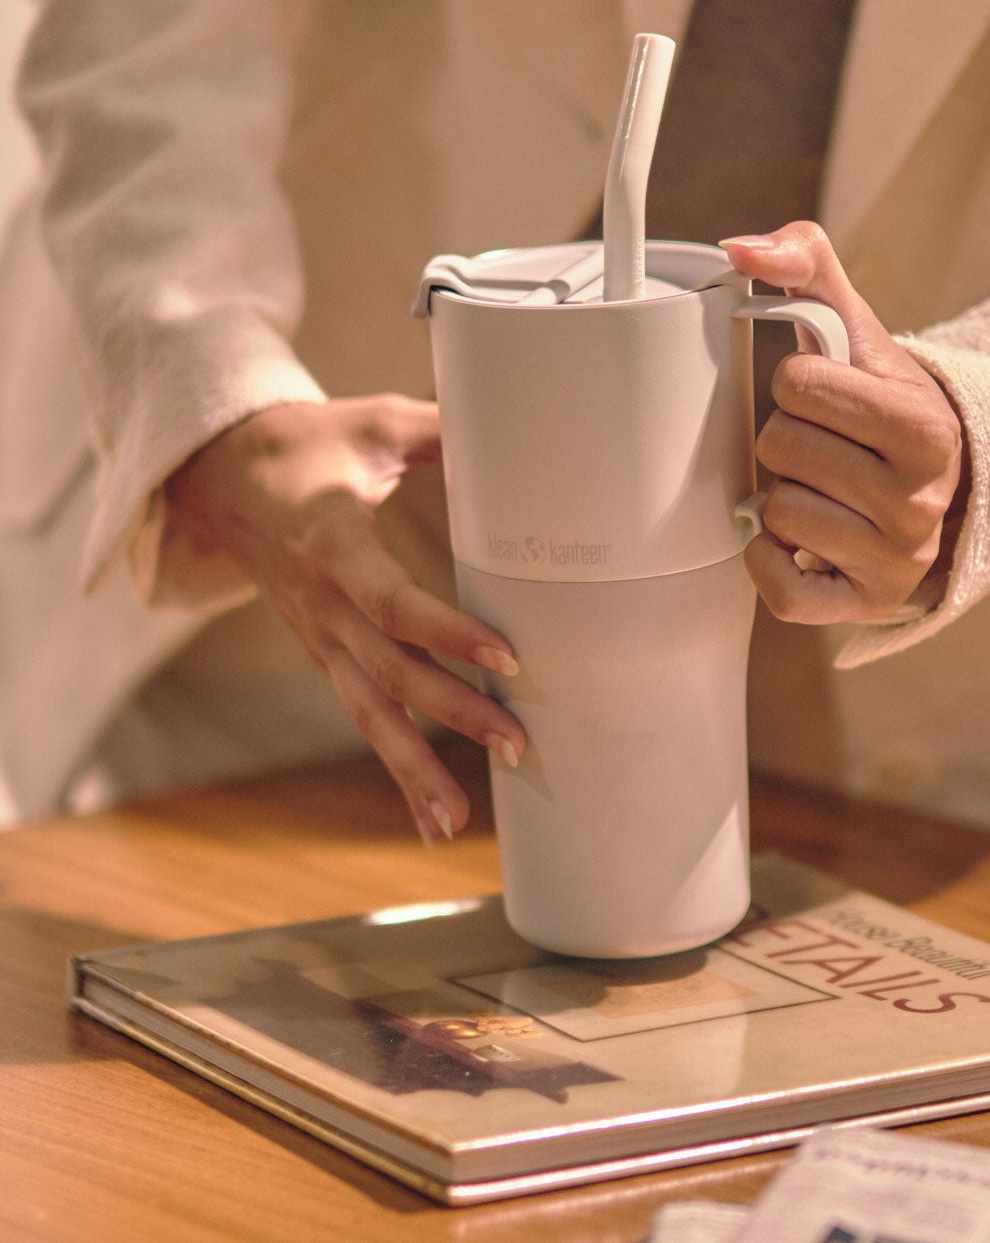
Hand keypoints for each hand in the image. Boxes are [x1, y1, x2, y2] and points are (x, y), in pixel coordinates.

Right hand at [164, 397, 527, 842]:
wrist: (219, 475)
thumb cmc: (308, 443)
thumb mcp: (374, 423)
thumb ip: (442, 429)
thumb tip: (514, 422)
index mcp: (332, 544)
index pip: (392, 601)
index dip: (447, 631)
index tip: (506, 655)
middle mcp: (321, 605)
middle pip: (390, 672)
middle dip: (455, 713)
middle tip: (518, 742)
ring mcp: (319, 638)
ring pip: (370, 712)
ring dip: (417, 767)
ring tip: (458, 820)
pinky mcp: (325, 654)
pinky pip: (363, 716)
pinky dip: (397, 767)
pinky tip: (433, 815)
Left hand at [719, 222, 965, 624]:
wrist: (942, 486)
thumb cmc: (886, 403)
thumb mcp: (860, 328)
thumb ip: (805, 263)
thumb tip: (739, 247)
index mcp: (924, 427)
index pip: (799, 384)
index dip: (799, 382)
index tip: (830, 395)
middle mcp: (920, 502)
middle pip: (781, 448)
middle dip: (789, 438)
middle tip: (825, 444)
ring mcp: (897, 561)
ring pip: (778, 514)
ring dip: (783, 496)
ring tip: (823, 488)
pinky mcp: (867, 607)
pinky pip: (783, 591)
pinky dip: (770, 562)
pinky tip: (795, 538)